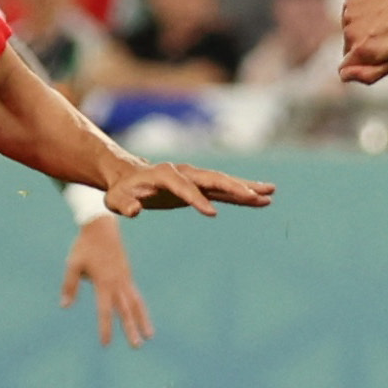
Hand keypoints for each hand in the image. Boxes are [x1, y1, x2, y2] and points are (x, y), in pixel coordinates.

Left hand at [63, 215, 154, 345]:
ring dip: (143, 321)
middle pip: (126, 311)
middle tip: (137, 346)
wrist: (103, 228)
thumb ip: (69, 285)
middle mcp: (118, 283)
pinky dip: (140, 308)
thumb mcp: (73, 264)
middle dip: (131, 329)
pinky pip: (135, 296)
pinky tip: (142, 318)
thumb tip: (65, 306)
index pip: (105, 310)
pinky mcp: (127, 276)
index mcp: (103, 282)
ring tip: (149, 336)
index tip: (106, 343)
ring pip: (136, 304)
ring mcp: (125, 279)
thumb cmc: (84, 246)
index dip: (105, 327)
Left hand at [101, 160, 274, 215]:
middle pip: (213, 179)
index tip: (212, 214)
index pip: (185, 187)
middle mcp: (185, 172)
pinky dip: (243, 194)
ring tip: (271, 193)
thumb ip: (124, 204)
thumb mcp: (116, 199)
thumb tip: (134, 210)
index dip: (197, 200)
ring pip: (225, 182)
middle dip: (234, 187)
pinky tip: (263, 199)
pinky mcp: (202, 187)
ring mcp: (196, 178)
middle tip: (254, 195)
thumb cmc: (121, 190)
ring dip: (247, 188)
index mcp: (165, 174)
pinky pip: (226, 191)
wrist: (129, 177)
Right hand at [339, 0, 387, 82]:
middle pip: (348, 51)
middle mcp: (350, 32)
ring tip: (385, 24)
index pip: (344, 70)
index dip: (361, 67)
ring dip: (363, 32)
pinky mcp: (350, 1)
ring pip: (349, 34)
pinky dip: (362, 16)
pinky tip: (379, 12)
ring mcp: (349, 15)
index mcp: (362, 50)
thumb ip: (369, 74)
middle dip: (364, 49)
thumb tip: (344, 76)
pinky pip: (350, 18)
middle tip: (387, 39)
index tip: (379, 57)